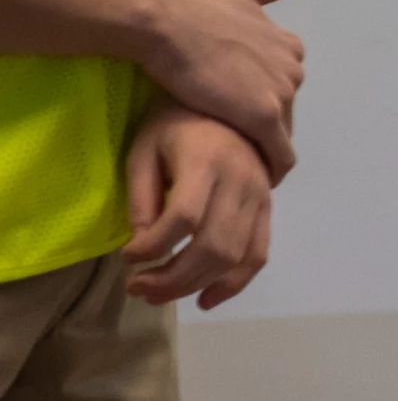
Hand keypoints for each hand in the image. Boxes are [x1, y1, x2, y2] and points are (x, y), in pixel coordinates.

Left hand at [118, 103, 272, 306]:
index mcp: (206, 162)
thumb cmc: (174, 124)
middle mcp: (241, 182)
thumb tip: (142, 244)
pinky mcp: (268, 208)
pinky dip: (235, 283)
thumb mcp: (144, 151)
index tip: (127, 256)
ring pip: (235, 257)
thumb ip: (142, 197)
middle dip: (171, 278)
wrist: (227, 101)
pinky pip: (259, 253)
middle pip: (212, 246)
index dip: (152, 247)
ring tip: (159, 295)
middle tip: (137, 288)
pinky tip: (206, 299)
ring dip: (195, 285)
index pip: (183, 218)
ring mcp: (260, 196)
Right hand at [129, 0, 304, 179]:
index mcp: (289, 46)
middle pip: (282, 112)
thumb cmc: (195, 7)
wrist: (167, 22)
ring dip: (262, 150)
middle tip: (235, 145)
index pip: (281, 86)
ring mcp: (282, 93)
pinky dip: (271, 170)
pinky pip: (278, 156)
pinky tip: (255, 181)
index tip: (239, 117)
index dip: (261, 102)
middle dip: (262, 127)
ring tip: (239, 165)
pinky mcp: (265, 117)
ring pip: (280, 135)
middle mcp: (293, 68)